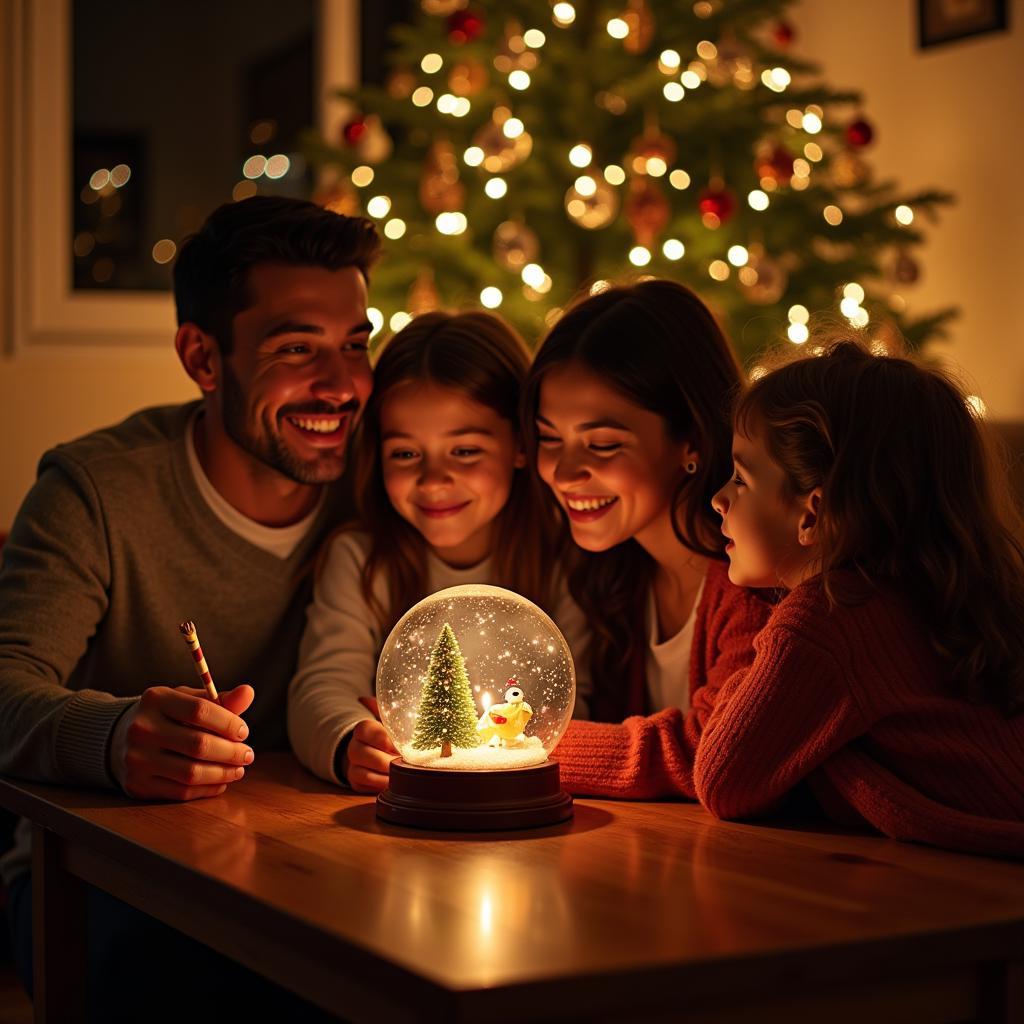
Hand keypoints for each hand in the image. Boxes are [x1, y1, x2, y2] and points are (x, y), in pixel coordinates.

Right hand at [109, 684, 254, 800]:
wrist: (119, 738)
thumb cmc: (165, 715)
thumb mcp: (186, 700)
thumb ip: (219, 699)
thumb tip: (248, 692)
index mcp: (156, 700)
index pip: (200, 711)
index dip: (229, 723)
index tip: (244, 732)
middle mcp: (142, 729)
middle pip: (199, 745)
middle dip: (231, 752)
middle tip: (248, 755)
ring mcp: (137, 759)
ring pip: (191, 773)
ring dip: (223, 773)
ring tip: (238, 769)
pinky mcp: (137, 785)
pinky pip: (181, 792)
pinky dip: (207, 789)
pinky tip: (220, 781)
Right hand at [345, 714, 397, 793]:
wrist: (381, 753)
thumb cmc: (392, 736)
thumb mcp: (394, 723)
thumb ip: (392, 712)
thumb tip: (372, 699)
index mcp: (363, 729)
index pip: (365, 729)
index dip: (382, 738)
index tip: (398, 746)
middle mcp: (354, 746)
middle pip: (364, 753)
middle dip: (387, 760)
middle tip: (403, 763)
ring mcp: (353, 765)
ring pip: (364, 772)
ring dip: (386, 775)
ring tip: (402, 774)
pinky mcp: (355, 781)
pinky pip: (366, 786)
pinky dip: (381, 785)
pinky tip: (394, 782)